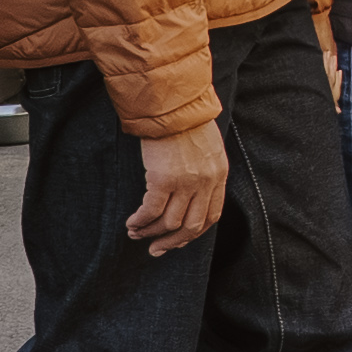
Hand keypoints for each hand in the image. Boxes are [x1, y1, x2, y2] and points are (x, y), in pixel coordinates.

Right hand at [127, 120, 229, 252]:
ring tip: (136, 234)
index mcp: (219, 175)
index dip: (193, 233)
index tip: (178, 240)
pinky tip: (132, 223)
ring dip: (151, 232)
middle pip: (191, 227)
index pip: (211, 216)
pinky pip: (151, 211)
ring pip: (169, 223)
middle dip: (172, 242)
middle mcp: (205, 183)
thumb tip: (190, 195)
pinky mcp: (163, 179)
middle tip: (156, 249)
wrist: (172, 102)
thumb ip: (204, 171)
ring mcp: (185, 183)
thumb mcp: (207, 147)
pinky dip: (140, 221)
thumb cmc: (186, 119)